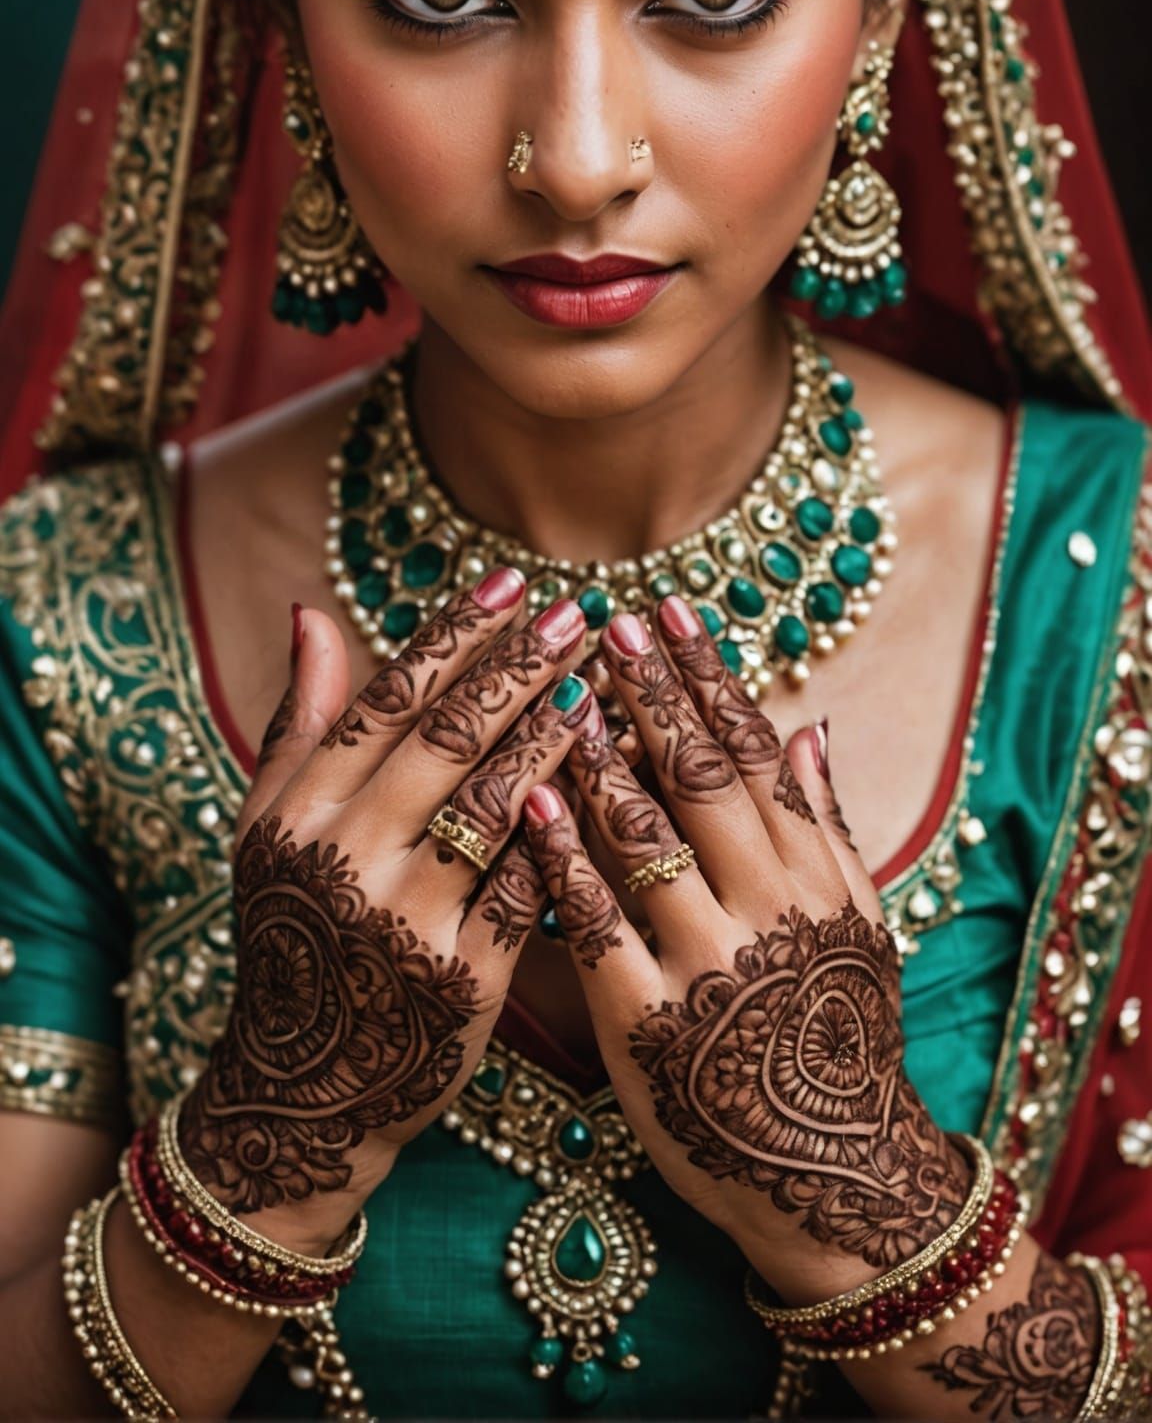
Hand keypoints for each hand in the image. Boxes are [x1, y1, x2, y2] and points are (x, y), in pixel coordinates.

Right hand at [181, 571, 598, 1243]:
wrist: (303, 1093)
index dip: (455, 635)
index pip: (385, 699)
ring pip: (494, 805)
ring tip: (605, 684)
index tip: (515, 582)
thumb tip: (314, 612)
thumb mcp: (272, 832)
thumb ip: (302, 724)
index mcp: (297, 813)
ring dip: (556, 735)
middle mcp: (344, 859)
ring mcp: (404, 921)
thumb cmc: (299, 936)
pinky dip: (573, 830)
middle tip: (581, 614)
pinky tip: (616, 784)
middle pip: (444, 740)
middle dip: (518, 669)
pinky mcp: (461, 979)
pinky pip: (531, 884)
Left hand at [521, 599, 968, 1306]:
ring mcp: (706, 964)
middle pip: (701, 778)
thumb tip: (810, 723)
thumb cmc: (834, 1036)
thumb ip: (826, 822)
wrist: (831, 1175)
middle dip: (652, 692)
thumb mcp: (854, 923)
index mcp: (812, 874)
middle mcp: (766, 908)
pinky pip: (596, 924)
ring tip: (560, 691)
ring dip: (600, 756)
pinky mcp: (646, 1024)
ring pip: (646, 838)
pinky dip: (563, 857)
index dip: (708, 676)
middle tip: (607, 620)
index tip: (669, 612)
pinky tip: (529, 800)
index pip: (755, 752)